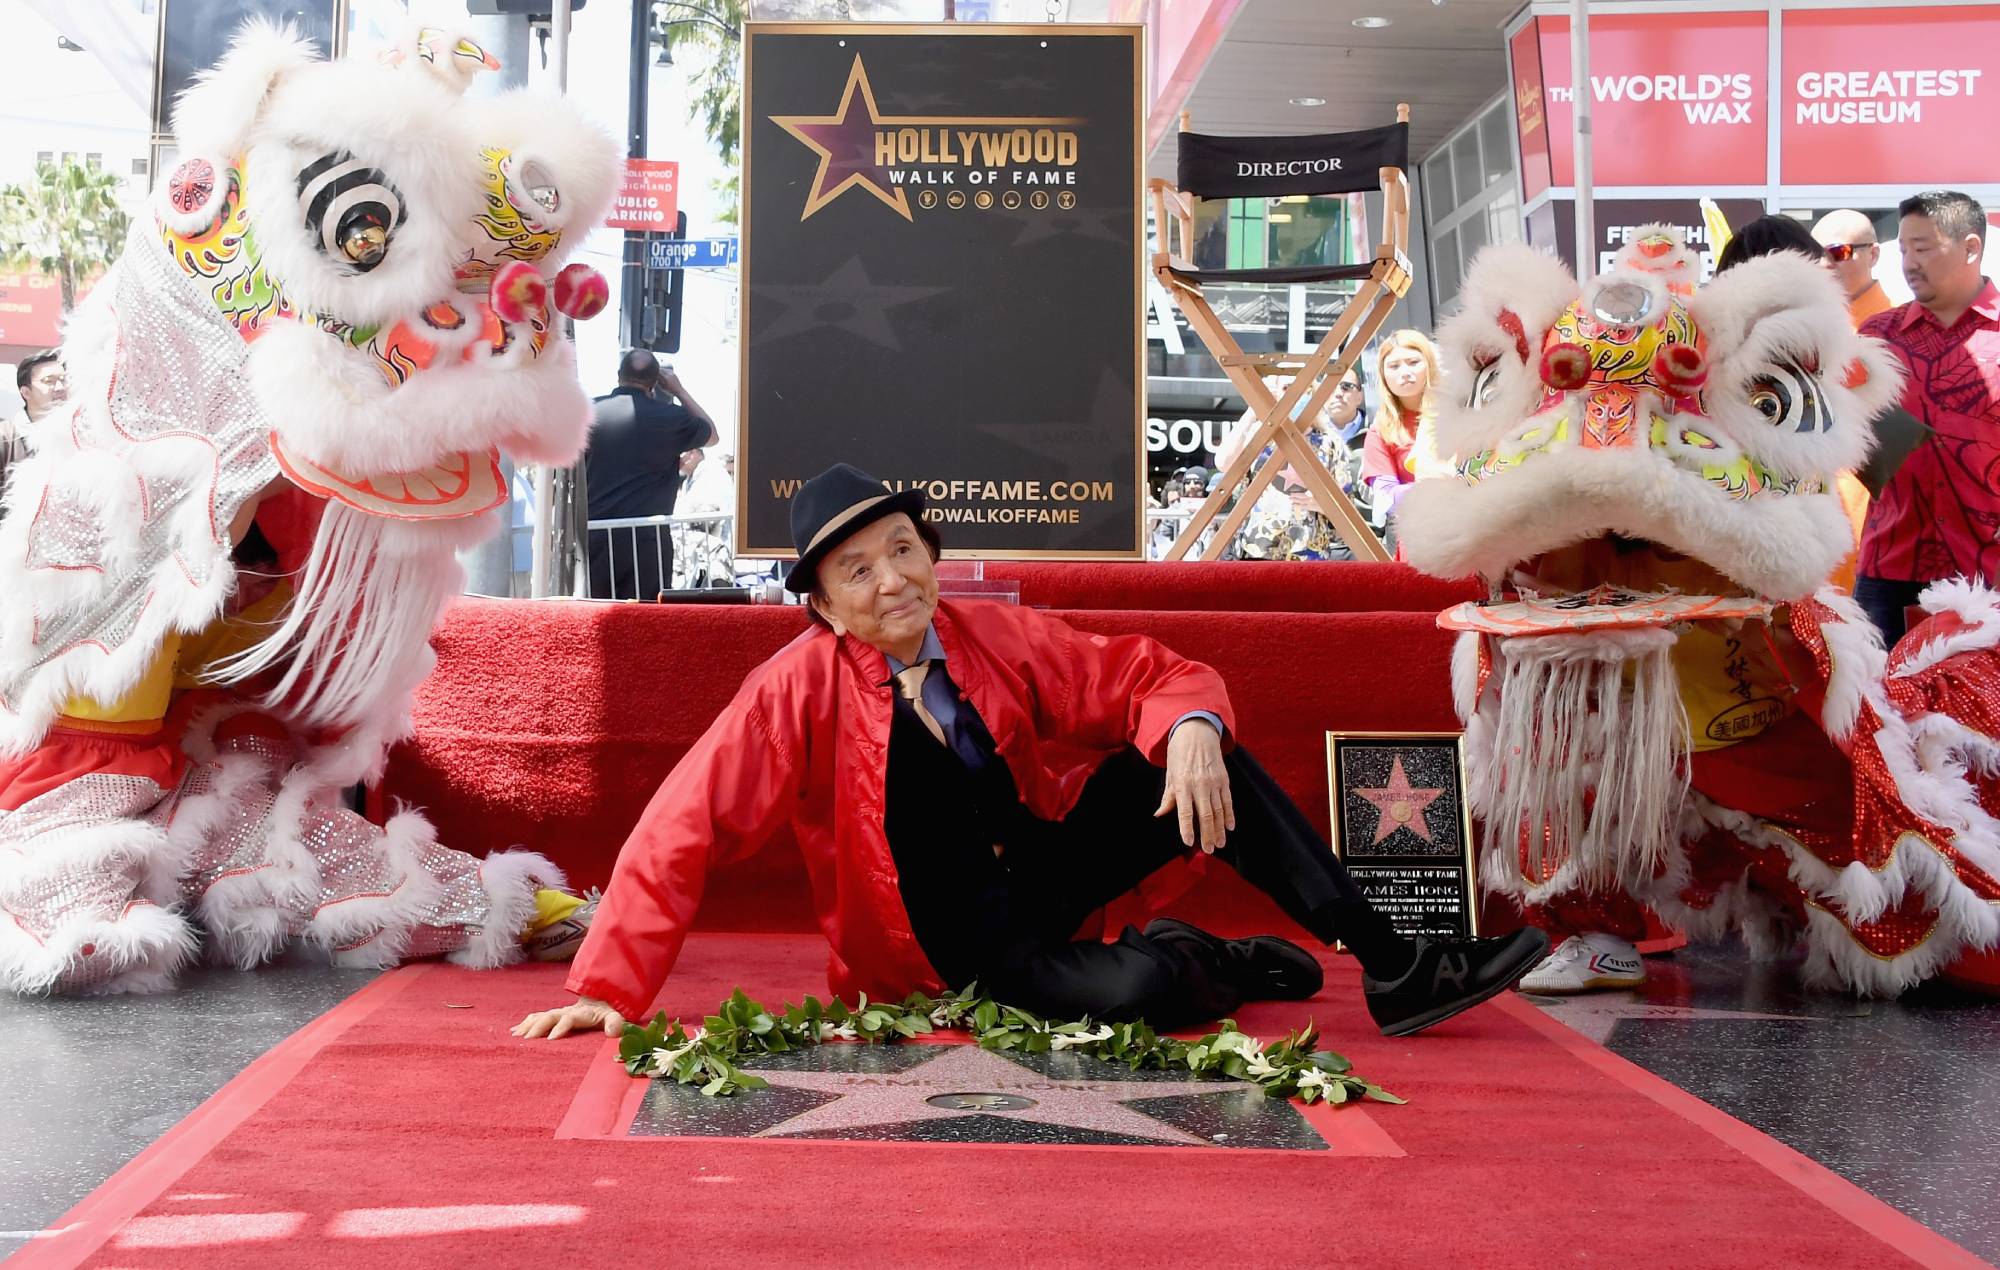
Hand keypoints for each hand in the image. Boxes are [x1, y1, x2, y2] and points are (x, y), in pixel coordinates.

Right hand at [511, 997, 625, 1040]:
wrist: (602, 998)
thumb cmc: (608, 1012)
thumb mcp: (616, 1016)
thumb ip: (615, 1022)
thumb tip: (614, 1033)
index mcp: (581, 1013)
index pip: (568, 1019)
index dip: (560, 1027)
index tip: (551, 1038)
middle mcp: (567, 1011)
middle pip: (550, 1016)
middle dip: (538, 1027)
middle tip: (527, 1040)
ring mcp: (559, 1012)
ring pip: (540, 1016)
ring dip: (528, 1025)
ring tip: (516, 1036)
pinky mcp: (554, 1015)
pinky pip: (537, 1017)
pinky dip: (525, 1023)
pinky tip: (514, 1031)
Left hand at [1154, 719, 1234, 852]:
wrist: (1196, 732)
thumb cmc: (1179, 754)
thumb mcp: (1170, 773)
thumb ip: (1168, 797)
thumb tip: (1160, 814)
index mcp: (1182, 784)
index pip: (1185, 812)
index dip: (1187, 828)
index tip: (1189, 842)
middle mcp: (1199, 784)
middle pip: (1205, 815)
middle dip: (1208, 834)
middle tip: (1209, 850)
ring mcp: (1214, 782)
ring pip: (1219, 810)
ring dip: (1220, 829)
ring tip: (1220, 844)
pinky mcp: (1224, 779)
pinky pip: (1228, 801)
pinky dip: (1230, 815)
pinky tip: (1230, 827)